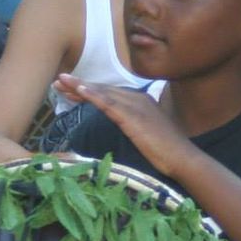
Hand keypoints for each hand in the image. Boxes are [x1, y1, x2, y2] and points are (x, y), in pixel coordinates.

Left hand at [52, 74, 198, 178]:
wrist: (182, 158)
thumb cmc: (165, 150)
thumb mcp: (146, 132)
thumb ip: (132, 124)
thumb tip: (121, 125)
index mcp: (139, 100)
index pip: (109, 93)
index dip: (88, 90)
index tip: (70, 88)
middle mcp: (137, 98)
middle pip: (103, 89)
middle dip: (79, 85)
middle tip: (58, 82)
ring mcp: (135, 106)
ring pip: (103, 93)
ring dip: (80, 86)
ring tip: (62, 82)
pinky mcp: (133, 117)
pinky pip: (110, 104)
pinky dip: (94, 95)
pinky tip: (81, 90)